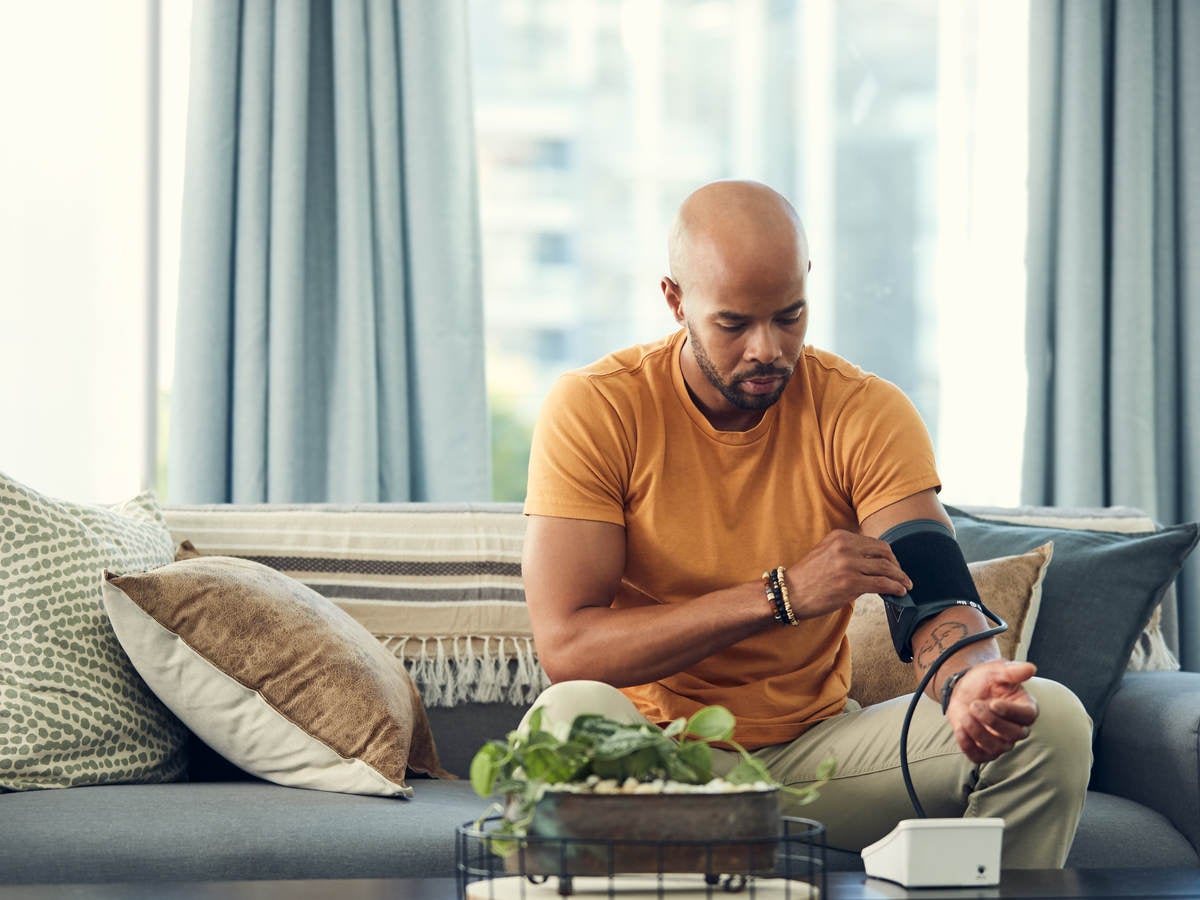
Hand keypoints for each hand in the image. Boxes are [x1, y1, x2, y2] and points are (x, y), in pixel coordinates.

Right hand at [785, 530, 912, 618]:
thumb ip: (847, 550)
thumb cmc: (807, 577)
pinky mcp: (851, 584)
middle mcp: (845, 547)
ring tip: (906, 585)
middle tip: (901, 576)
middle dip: (897, 565)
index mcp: (840, 536)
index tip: (893, 565)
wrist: (789, 593)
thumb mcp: (826, 552)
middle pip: (884, 552)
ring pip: (887, 568)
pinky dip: (895, 588)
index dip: (888, 555)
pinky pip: (883, 584)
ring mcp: (849, 565)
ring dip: (900, 578)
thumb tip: (872, 561)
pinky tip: (900, 592)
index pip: (874, 542)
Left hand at [945, 660, 1038, 763]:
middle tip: (974, 705)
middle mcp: (1017, 728)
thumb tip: (1031, 668)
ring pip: (996, 748)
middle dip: (991, 721)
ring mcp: (1001, 742)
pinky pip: (979, 757)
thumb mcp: (996, 670)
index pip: (1028, 716)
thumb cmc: (985, 680)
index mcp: (1025, 708)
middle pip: (1014, 734)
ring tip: (964, 714)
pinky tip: (959, 729)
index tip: (993, 703)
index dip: (1011, 712)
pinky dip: (967, 746)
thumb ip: (1012, 671)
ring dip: (977, 732)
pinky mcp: (983, 750)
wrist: (964, 689)